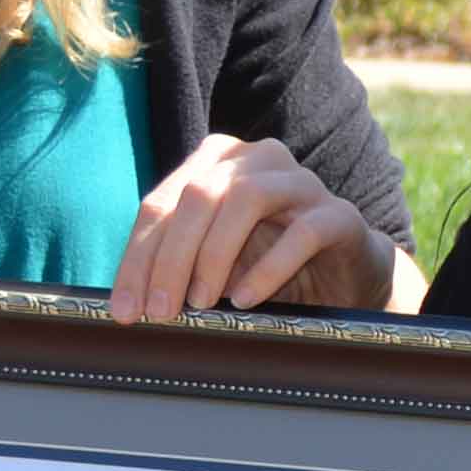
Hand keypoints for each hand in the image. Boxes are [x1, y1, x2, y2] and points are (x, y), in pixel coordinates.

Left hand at [111, 135, 394, 322]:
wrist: (345, 277)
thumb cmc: (268, 266)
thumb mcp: (213, 263)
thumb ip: (175, 266)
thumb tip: (125, 305)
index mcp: (216, 161)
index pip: (161, 204)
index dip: (137, 258)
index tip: (125, 310)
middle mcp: (257, 158)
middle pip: (198, 196)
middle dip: (170, 259)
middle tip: (159, 312)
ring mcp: (302, 182)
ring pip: (246, 200)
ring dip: (214, 256)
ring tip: (202, 303)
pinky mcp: (340, 214)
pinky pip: (302, 232)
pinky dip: (269, 268)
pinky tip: (246, 300)